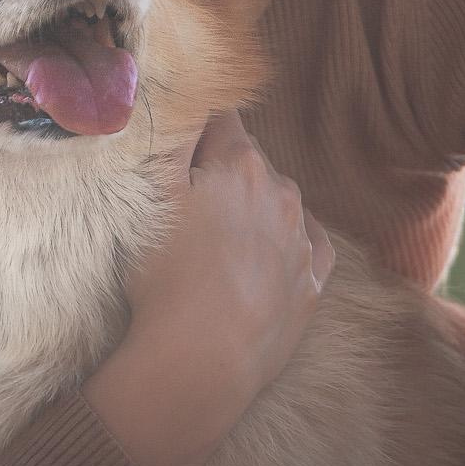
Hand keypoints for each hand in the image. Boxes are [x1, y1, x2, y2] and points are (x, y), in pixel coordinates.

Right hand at [82, 110, 334, 465]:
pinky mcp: (312, 283)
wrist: (201, 360)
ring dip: (252, 206)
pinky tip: (262, 254)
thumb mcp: (152, 196)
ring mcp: (302, 239)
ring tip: (215, 240)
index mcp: (240, 165)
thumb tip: (186, 105)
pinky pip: (307, 244)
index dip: (196, 129)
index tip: (178, 150)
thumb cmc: (166, 276)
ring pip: (278, 201)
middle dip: (222, 170)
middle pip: (250, 160)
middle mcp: (281, 193)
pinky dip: (286, 241)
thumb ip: (172, 139)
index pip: (222, 118)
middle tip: (187, 202)